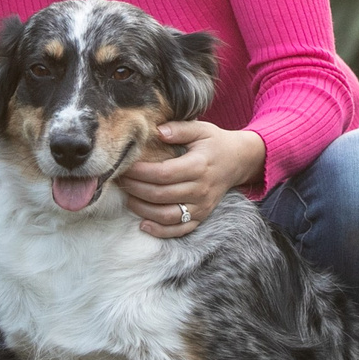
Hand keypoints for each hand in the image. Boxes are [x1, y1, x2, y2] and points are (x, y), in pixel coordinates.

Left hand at [113, 121, 265, 237]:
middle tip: (120, 180)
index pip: (164, 173)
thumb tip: (156, 131)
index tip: (125, 166)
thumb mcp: (201, 129)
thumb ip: (179, 128)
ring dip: (143, 210)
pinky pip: (179, 230)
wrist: (238, 161)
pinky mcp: (201, 216)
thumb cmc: (214, 143)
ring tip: (128, 198)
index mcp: (199, 165)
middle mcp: (201, 189)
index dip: (141, 172)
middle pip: (161, 195)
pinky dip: (160, 231)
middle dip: (136, 189)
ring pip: (167, 216)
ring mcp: (201, 206)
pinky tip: (143, 224)